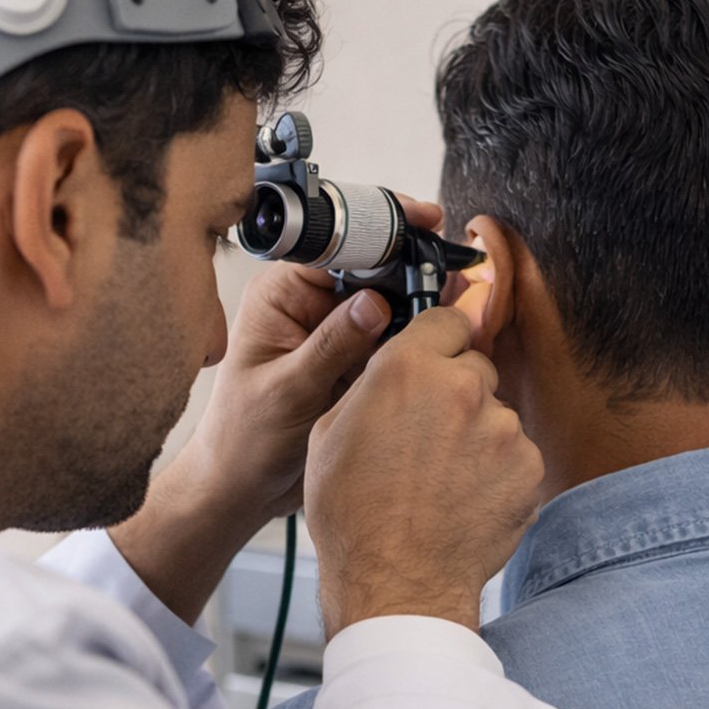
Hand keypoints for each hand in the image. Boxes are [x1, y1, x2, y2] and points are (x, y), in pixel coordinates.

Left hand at [110, 200, 443, 622]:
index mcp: (283, 293)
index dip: (383, 227)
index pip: (337, 242)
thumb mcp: (287, 392)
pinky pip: (398, 335)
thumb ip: (330, 347)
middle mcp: (312, 303)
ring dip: (426, 300)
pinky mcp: (358, 358)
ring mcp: (338, 330)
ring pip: (393, 299)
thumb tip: (375, 303)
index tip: (425, 222)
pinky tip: (451, 335)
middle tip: (458, 273)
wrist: (244, 486)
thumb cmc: (245, 438)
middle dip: (416, 264)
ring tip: (464, 303)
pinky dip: (424, 334)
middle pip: (375, 265)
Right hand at [306, 305, 542, 637]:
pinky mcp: (529, 467)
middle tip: (428, 434)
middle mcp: (461, 386)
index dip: (438, 341)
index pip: (446, 319)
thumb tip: (395, 362)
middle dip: (456, 391)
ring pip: (496, 413)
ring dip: (477, 434)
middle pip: (475, 366)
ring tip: (442, 477)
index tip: (435, 359)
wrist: (395, 580)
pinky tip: (466, 498)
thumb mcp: (331, 429)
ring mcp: (501, 427)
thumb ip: (373, 382)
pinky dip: (499, 471)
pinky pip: (517, 454)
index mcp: (406, 367)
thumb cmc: (352, 511)